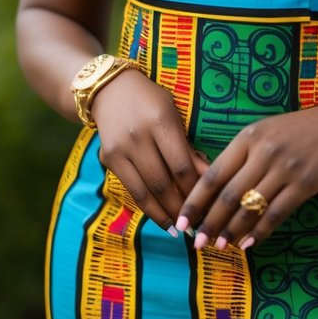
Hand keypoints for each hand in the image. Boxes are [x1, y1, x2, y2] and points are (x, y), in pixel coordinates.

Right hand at [91, 69, 208, 232]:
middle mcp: (138, 136)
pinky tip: (160, 218)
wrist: (110, 89)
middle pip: (163, 183)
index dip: (195, 189)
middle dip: (181, 207)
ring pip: (145, 192)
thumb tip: (209, 178)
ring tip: (179, 229)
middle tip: (197, 224)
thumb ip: (189, 148)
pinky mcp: (108, 159)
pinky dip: (147, 207)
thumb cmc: (151, 101)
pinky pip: (131, 189)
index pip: (181, 165)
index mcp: (160, 121)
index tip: (208, 205)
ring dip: (164, 215)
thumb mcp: (174, 116)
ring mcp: (120, 149)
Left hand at [176, 99, 317, 250]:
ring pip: (249, 207)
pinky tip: (248, 244)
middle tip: (196, 243)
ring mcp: (285, 168)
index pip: (214, 173)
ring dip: (231, 230)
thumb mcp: (269, 130)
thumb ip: (245, 154)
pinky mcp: (305, 184)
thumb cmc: (305, 128)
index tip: (181, 220)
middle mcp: (264, 151)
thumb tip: (219, 189)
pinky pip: (276, 214)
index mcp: (250, 135)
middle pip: (228, 194)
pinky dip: (259, 232)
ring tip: (219, 246)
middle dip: (209, 222)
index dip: (194, 200)